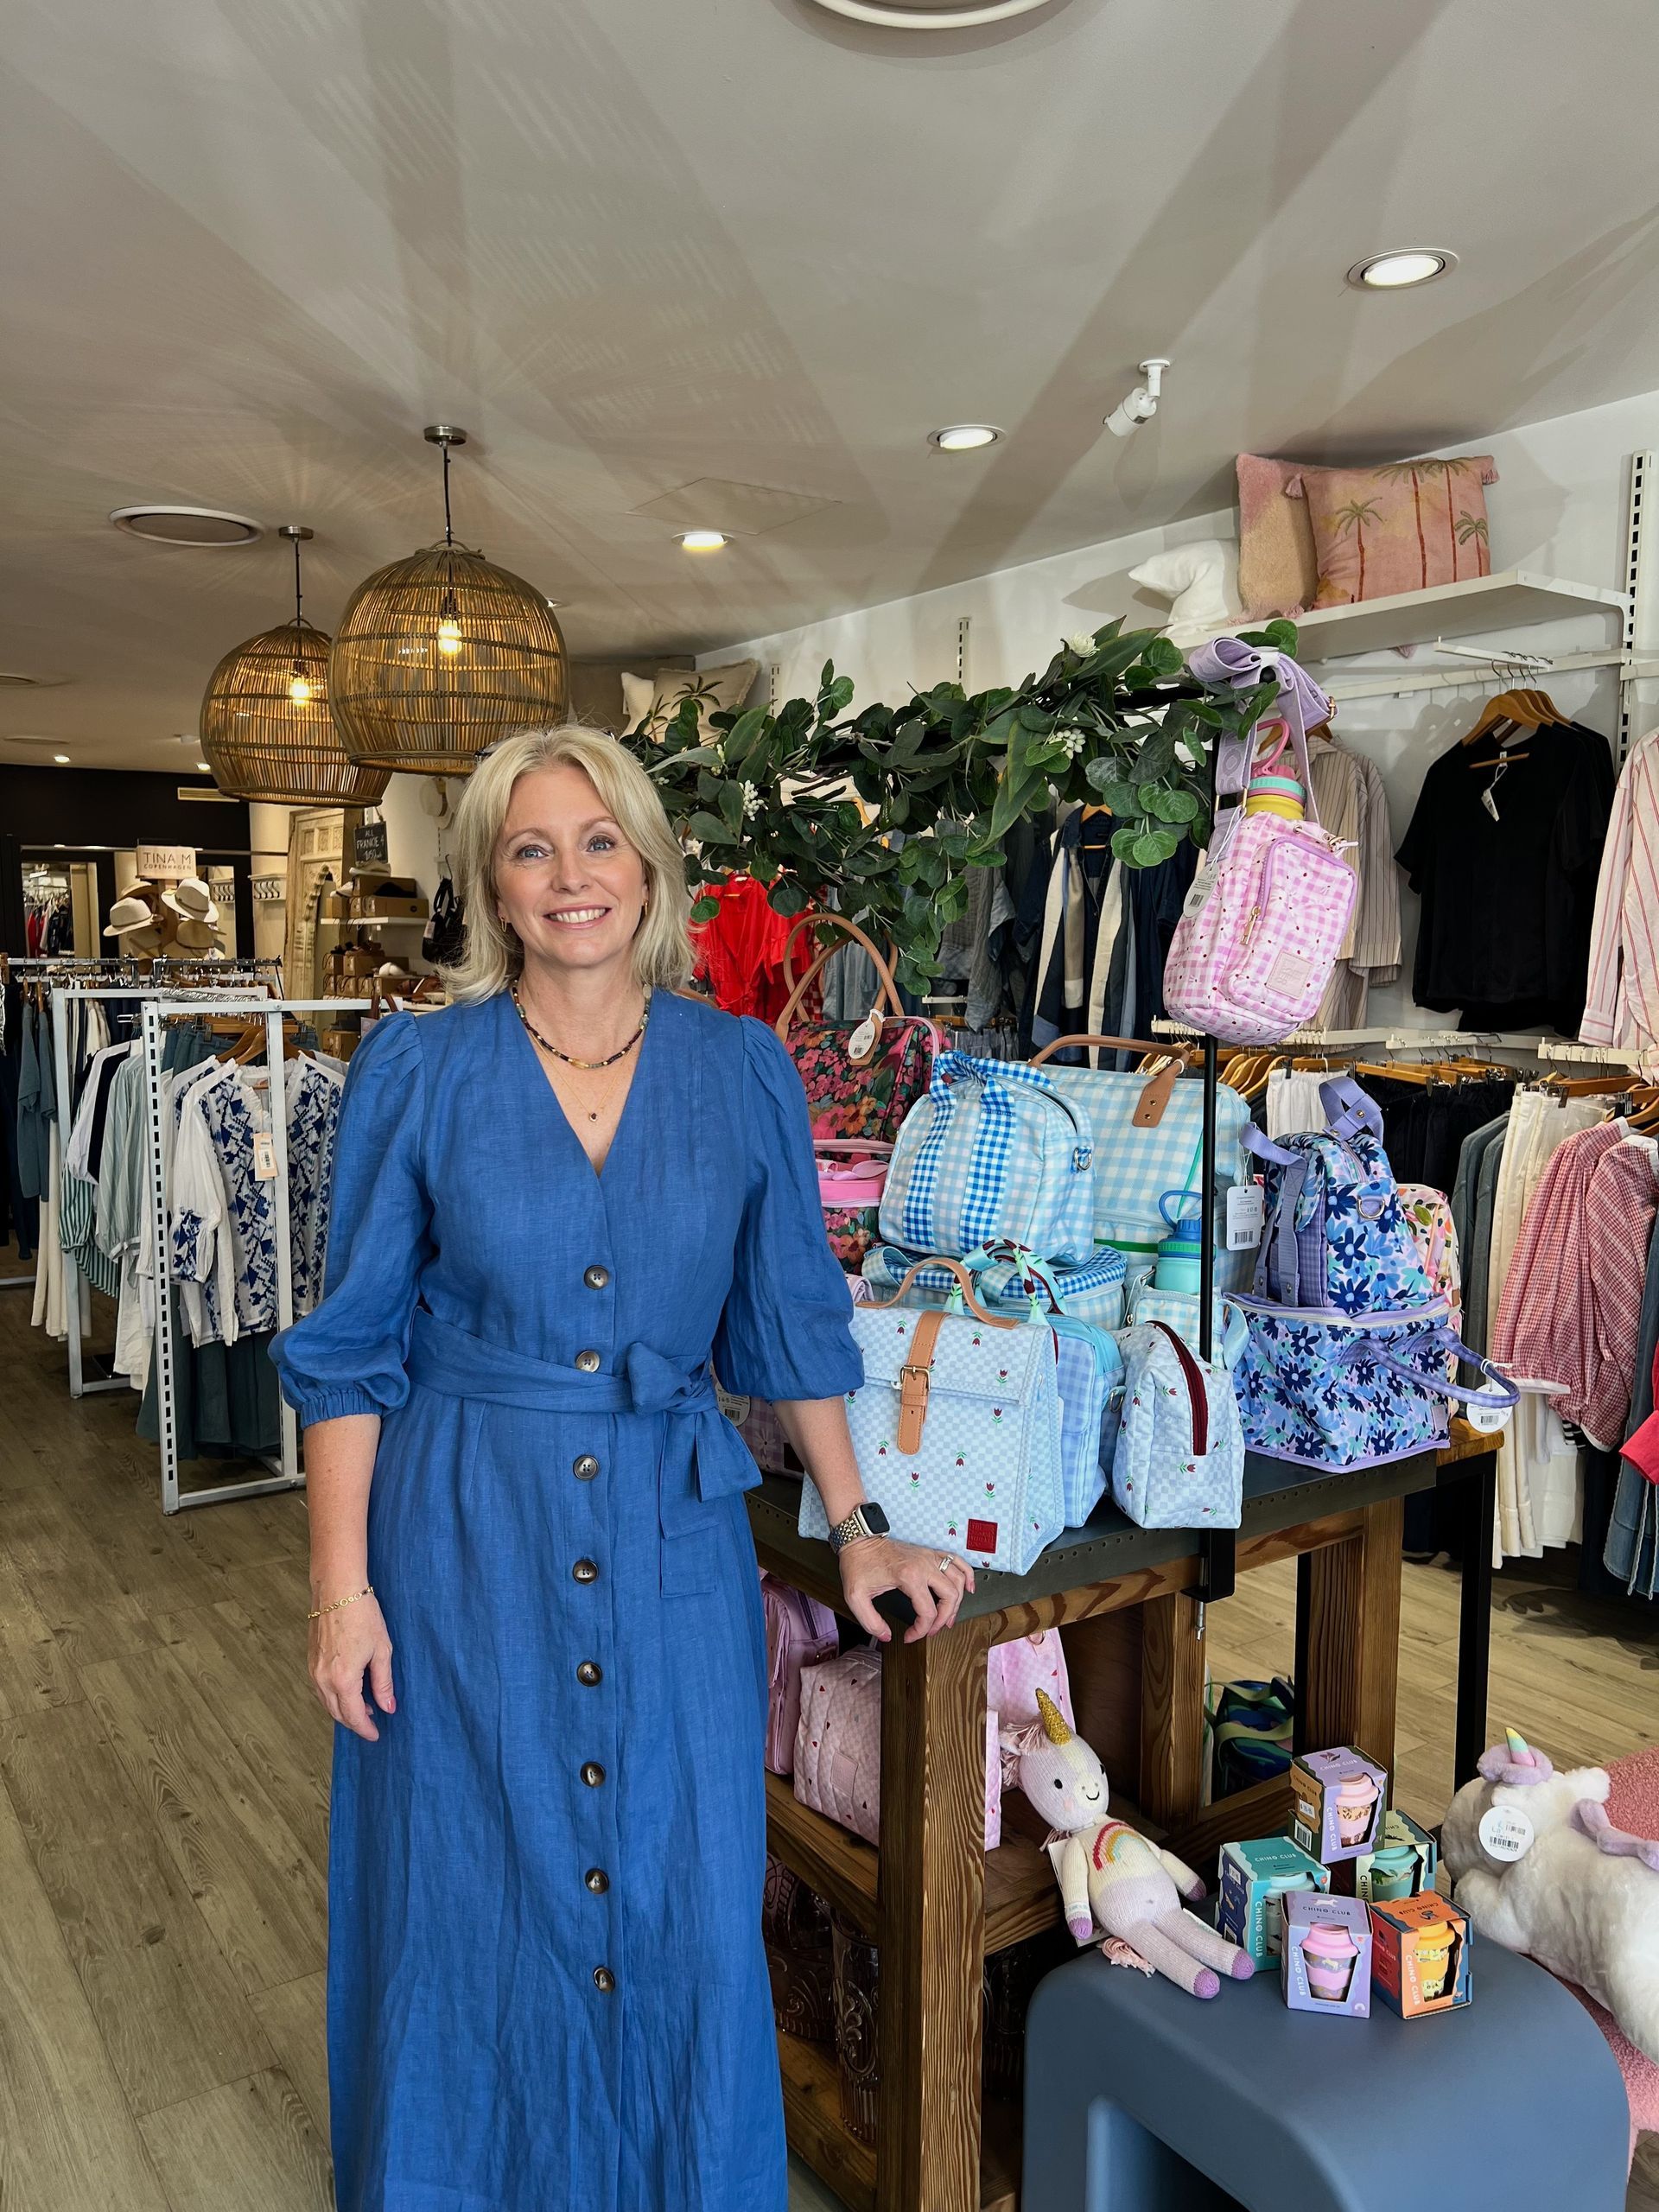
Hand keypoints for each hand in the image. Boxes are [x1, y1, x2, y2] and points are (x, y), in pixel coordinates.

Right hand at [309, 1592, 394, 1741]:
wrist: (337, 1590)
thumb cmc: (363, 1616)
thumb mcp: (382, 1650)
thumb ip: (383, 1683)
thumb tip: (388, 1708)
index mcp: (343, 1679)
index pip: (354, 1716)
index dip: (366, 1728)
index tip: (376, 1735)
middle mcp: (323, 1679)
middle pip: (337, 1713)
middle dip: (354, 1722)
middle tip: (372, 1724)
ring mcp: (313, 1670)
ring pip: (326, 1702)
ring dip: (343, 1710)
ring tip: (364, 1708)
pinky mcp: (310, 1661)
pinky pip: (320, 1689)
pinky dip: (333, 1696)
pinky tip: (347, 1690)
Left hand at [837, 1536, 974, 1643]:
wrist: (859, 1539)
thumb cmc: (858, 1564)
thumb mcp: (856, 1596)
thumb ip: (870, 1622)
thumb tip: (887, 1636)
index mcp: (908, 1576)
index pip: (927, 1612)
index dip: (920, 1631)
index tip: (909, 1636)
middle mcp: (924, 1565)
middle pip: (950, 1596)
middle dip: (944, 1619)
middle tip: (931, 1630)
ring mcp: (929, 1557)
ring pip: (958, 1581)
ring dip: (957, 1602)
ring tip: (949, 1617)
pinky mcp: (929, 1553)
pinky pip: (957, 1562)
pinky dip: (966, 1575)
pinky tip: (968, 1588)